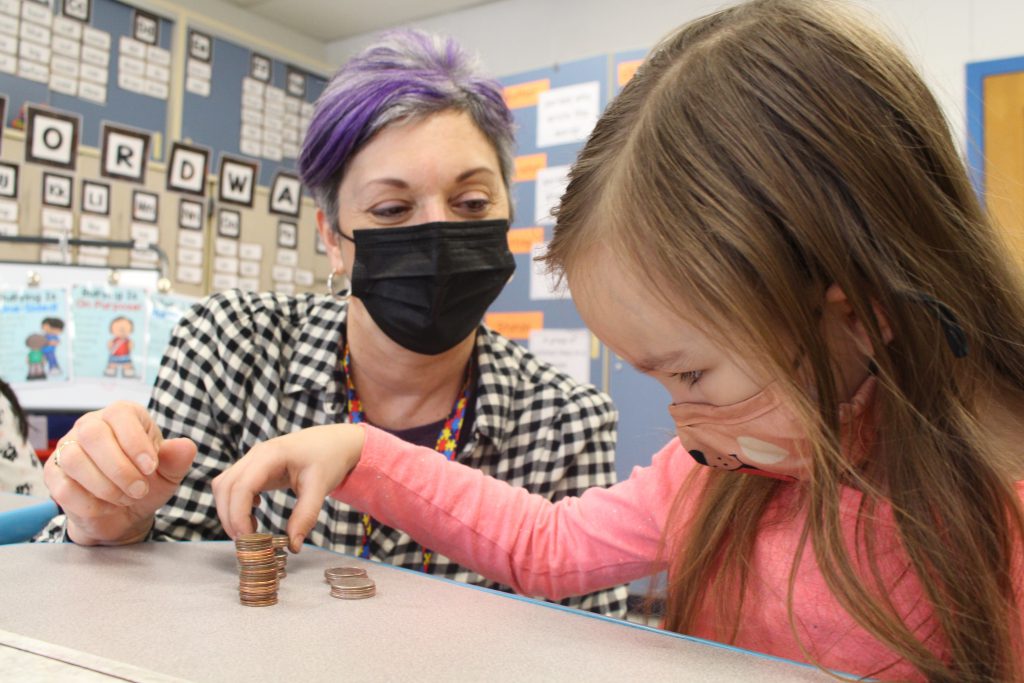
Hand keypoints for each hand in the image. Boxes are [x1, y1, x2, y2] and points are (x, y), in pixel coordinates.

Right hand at [44, 401, 196, 545]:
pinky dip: (89, 502)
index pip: (121, 414)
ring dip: (105, 485)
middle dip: (119, 467)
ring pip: (74, 459)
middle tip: (140, 490)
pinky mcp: (54, 476)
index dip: (135, 441)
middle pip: (93, 434)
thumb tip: (185, 446)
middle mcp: (90, 426)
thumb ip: (176, 459)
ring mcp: (67, 449)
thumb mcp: (169, 473)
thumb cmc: (148, 482)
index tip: (151, 467)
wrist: (125, 513)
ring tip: (127, 498)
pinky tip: (107, 507)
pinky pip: (63, 487)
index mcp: (122, 415)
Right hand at [212, 424, 365, 552]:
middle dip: (229, 517)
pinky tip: (253, 514)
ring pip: (224, 486)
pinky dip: (235, 503)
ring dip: (229, 511)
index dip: (238, 515)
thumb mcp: (321, 486)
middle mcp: (255, 455)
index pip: (241, 486)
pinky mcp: (254, 467)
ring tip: (250, 532)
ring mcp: (252, 459)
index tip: (248, 539)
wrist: (333, 441)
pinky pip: (232, 485)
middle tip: (246, 542)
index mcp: (270, 455)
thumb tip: (292, 546)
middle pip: (225, 487)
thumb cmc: (328, 458)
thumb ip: (306, 515)